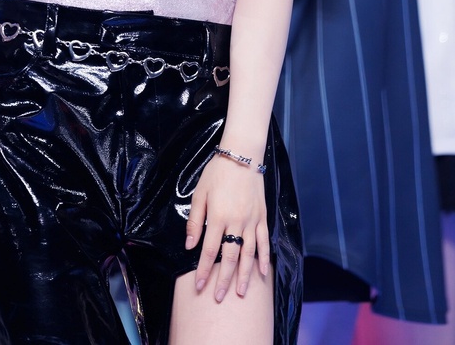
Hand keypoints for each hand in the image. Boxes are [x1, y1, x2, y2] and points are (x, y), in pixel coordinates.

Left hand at [186, 152, 269, 301]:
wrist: (241, 157)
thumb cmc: (216, 173)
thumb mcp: (199, 193)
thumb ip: (195, 221)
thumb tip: (190, 246)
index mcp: (217, 216)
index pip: (209, 251)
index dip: (204, 270)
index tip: (199, 286)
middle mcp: (236, 222)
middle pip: (230, 257)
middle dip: (223, 280)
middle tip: (218, 298)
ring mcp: (251, 221)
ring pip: (249, 254)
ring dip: (245, 276)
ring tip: (241, 293)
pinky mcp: (262, 218)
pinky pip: (264, 242)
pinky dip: (264, 259)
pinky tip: (262, 273)